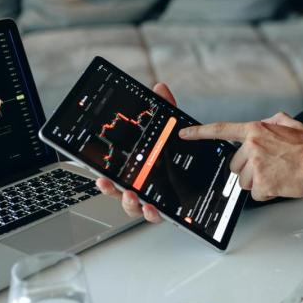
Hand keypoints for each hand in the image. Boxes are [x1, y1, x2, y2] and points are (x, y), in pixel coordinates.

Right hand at [94, 82, 175, 222]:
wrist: (204, 168)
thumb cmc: (178, 150)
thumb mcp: (171, 129)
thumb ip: (165, 109)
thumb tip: (160, 88)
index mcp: (137, 168)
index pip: (115, 173)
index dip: (104, 175)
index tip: (97, 173)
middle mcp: (141, 185)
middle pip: (118, 192)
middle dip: (110, 189)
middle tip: (106, 183)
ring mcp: (153, 198)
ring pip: (134, 207)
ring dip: (129, 203)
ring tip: (131, 196)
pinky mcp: (168, 208)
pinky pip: (157, 215)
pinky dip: (151, 213)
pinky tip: (152, 207)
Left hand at [178, 112, 302, 201]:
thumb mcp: (291, 124)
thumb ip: (273, 121)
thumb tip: (266, 123)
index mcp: (256, 130)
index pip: (222, 130)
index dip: (200, 132)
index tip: (184, 134)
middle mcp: (253, 146)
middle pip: (236, 165)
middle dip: (249, 169)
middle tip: (269, 167)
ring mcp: (256, 165)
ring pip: (244, 181)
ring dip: (259, 182)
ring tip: (277, 175)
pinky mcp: (262, 183)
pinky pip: (256, 194)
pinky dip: (267, 193)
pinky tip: (280, 184)